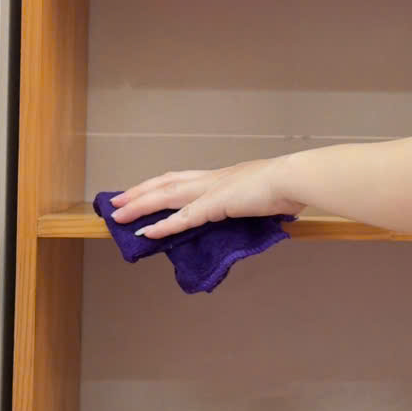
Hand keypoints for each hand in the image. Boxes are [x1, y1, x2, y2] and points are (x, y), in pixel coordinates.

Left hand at [108, 160, 301, 238]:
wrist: (295, 179)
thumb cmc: (287, 187)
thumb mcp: (262, 197)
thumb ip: (251, 204)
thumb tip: (255, 213)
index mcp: (222, 178)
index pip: (181, 178)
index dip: (158, 185)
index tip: (140, 190)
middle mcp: (211, 179)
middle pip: (165, 183)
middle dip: (138, 192)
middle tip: (116, 201)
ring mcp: (211, 190)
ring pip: (166, 196)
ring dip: (140, 205)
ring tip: (119, 214)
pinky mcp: (216, 204)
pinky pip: (183, 217)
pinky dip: (163, 225)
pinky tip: (146, 232)